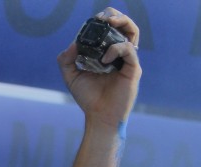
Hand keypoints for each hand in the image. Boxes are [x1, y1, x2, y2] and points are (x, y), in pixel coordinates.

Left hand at [57, 7, 140, 128]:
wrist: (99, 117)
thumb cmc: (88, 98)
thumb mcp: (71, 76)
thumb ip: (66, 60)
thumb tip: (72, 43)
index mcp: (107, 53)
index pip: (110, 29)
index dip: (103, 20)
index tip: (93, 20)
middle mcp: (120, 54)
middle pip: (125, 26)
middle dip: (115, 16)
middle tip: (103, 17)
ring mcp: (128, 61)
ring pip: (133, 33)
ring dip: (122, 23)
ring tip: (108, 23)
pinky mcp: (133, 69)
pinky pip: (129, 50)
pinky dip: (116, 49)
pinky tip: (103, 59)